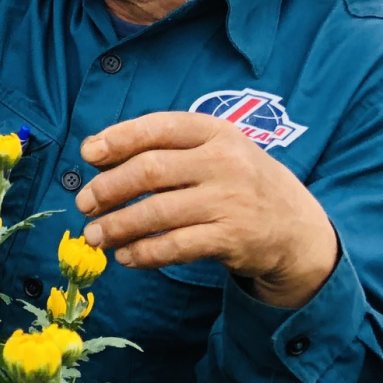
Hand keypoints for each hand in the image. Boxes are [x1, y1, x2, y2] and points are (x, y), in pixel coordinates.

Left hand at [74, 112, 338, 309]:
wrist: (298, 228)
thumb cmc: (238, 183)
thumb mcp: (214, 152)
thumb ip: (164, 148)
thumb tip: (95, 152)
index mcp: (216, 132)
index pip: (158, 127)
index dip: (118, 138)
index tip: (88, 153)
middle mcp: (224, 162)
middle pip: (149, 170)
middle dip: (108, 188)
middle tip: (84, 203)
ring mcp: (230, 201)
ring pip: (156, 212)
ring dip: (117, 226)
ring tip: (95, 235)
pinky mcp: (233, 239)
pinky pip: (175, 246)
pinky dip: (143, 252)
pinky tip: (126, 256)